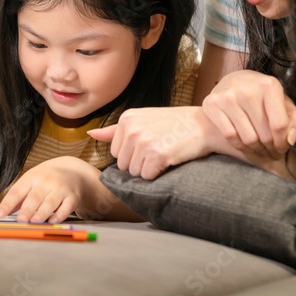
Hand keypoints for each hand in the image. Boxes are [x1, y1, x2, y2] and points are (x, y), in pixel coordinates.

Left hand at [0, 157, 95, 223]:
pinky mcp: (72, 197)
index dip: (7, 203)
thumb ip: (14, 199)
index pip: (17, 191)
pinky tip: (52, 222)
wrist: (73, 171)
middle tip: (20, 220)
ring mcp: (60, 189)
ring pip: (50, 202)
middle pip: (34, 197)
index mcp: (31, 178)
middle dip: (27, 209)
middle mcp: (46, 182)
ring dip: (42, 212)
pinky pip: (66, 207)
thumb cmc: (46, 180)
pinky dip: (59, 215)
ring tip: (34, 221)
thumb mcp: (30, 183)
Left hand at [88, 106, 219, 179]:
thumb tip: (91, 133)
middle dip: (139, 163)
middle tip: (158, 148)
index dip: (132, 154)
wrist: (204, 125)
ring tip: (164, 152)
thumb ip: (115, 130)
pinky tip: (169, 159)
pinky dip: (158, 173)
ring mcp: (143, 141)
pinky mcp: (156, 154)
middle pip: (123, 164)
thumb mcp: (143, 120)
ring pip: (134, 172)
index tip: (150, 142)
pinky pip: (147, 176)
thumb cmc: (174, 124)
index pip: (115, 152)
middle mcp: (132, 128)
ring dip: (149, 168)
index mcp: (126, 118)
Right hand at [201, 70, 295, 159]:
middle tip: (272, 153)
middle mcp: (248, 89)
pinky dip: (240, 147)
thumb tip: (290, 140)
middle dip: (271, 149)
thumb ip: (295, 121)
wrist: (233, 81)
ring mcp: (228, 96)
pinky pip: (230, 136)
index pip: (279, 125)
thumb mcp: (284, 102)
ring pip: (248, 138)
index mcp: (269, 85)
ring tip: (260, 150)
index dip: (283, 142)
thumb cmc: (262, 95)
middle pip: (264, 134)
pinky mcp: (212, 104)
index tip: (282, 149)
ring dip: (257, 150)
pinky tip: (246, 146)